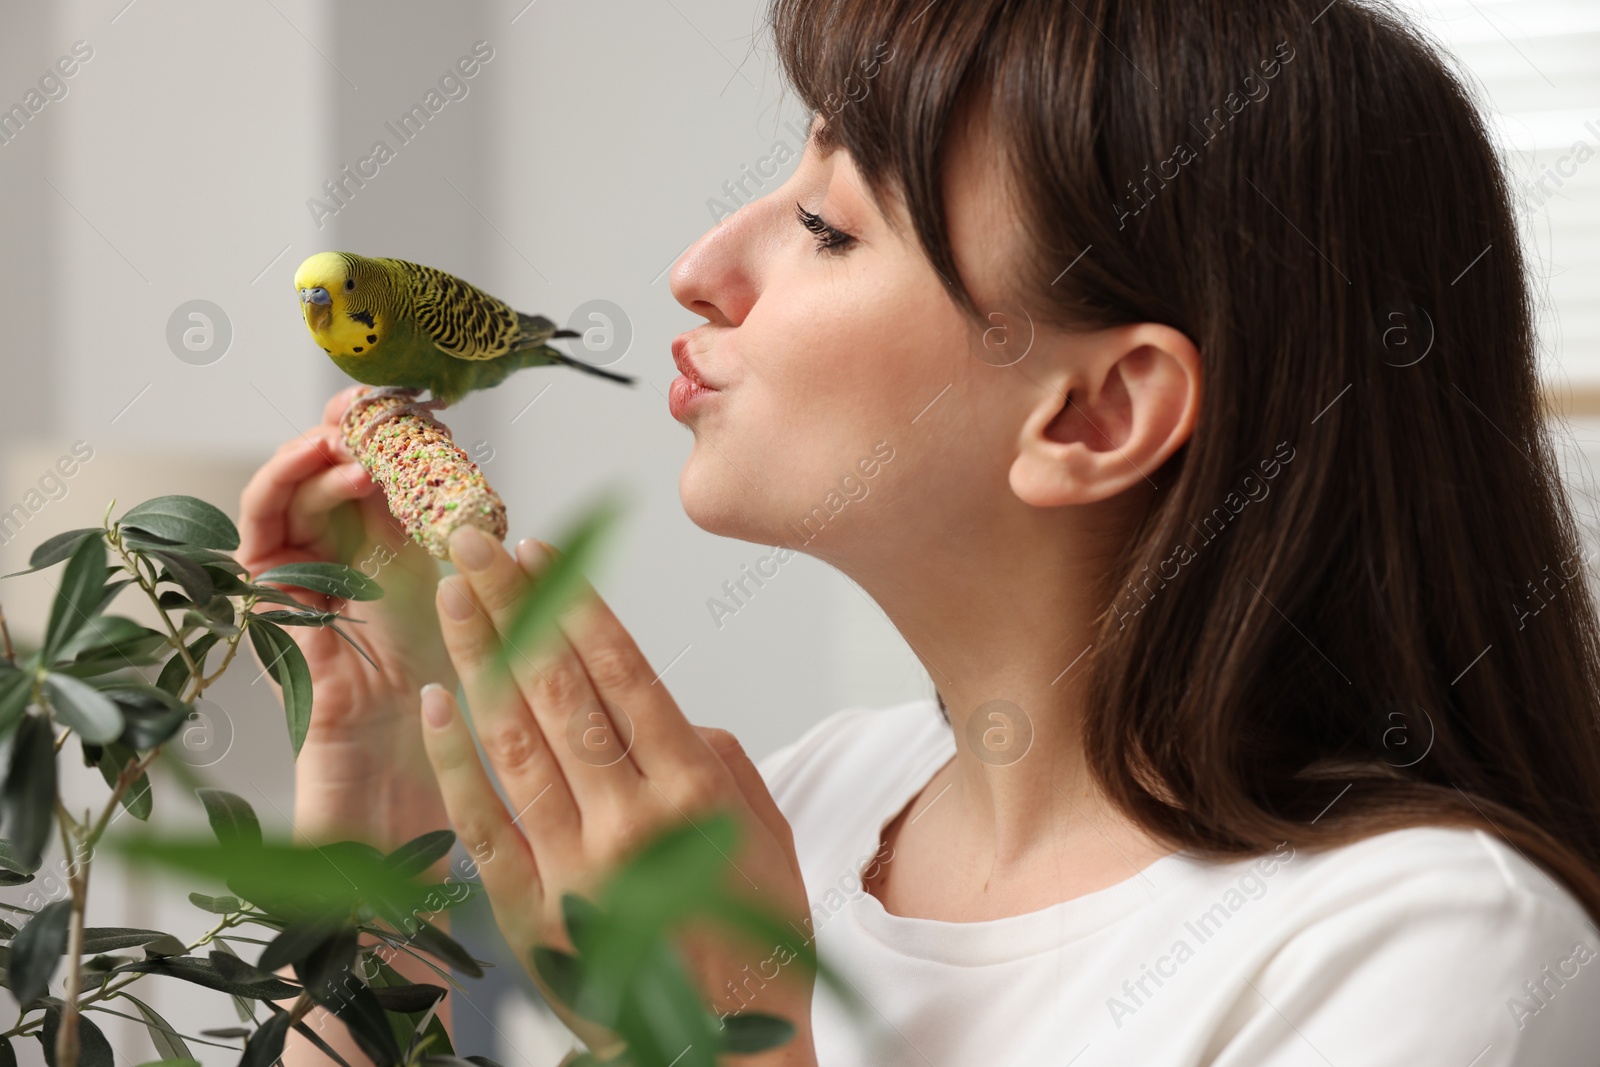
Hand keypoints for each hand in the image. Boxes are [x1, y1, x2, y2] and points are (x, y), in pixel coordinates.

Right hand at [236, 384, 456, 846]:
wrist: (410, 839)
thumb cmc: (455, 754)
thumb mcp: (489, 653)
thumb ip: (497, 603)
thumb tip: (528, 538)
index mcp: (401, 592)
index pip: (389, 498)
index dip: (401, 452)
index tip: (427, 415)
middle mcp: (350, 594)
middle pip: (328, 492)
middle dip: (345, 441)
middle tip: (369, 407)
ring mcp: (310, 614)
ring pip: (286, 513)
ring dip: (312, 466)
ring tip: (347, 442)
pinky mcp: (285, 641)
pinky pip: (265, 562)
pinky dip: (281, 513)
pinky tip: (325, 482)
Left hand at [418, 526, 816, 1063]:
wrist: (726, 1054)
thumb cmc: (756, 944)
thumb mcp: (765, 837)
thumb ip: (718, 762)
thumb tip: (669, 715)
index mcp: (693, 790)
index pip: (623, 671)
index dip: (576, 603)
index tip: (541, 549)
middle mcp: (630, 817)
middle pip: (559, 686)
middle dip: (512, 604)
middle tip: (472, 543)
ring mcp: (574, 863)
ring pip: (514, 738)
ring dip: (478, 658)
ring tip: (452, 596)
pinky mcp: (531, 910)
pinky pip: (483, 822)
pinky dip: (456, 761)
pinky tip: (438, 704)